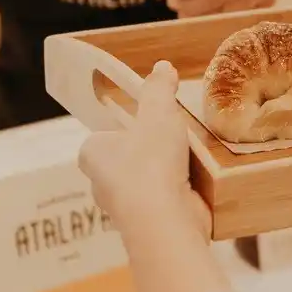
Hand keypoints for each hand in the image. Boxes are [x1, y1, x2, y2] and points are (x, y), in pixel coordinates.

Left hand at [78, 61, 209, 235]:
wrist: (165, 223)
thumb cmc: (151, 163)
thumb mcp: (158, 113)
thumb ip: (159, 89)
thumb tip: (162, 66)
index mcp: (93, 154)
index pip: (104, 135)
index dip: (125, 127)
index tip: (149, 121)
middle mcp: (102, 184)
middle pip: (127, 158)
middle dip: (150, 150)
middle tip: (175, 135)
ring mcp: (126, 208)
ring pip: (147, 181)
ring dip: (168, 171)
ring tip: (192, 155)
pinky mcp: (149, 225)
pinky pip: (165, 200)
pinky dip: (181, 191)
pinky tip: (198, 181)